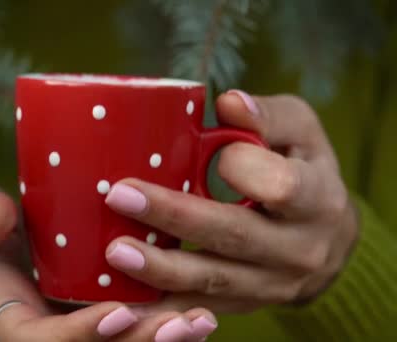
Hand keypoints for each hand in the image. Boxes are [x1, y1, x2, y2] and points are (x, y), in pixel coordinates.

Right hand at [0, 180, 217, 340]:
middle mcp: (47, 332)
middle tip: (181, 324)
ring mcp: (73, 328)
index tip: (118, 311)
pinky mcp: (96, 318)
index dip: (79, 335)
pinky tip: (200, 315)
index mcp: (11, 317)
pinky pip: (130, 332)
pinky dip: (163, 330)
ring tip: (201, 322)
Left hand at [103, 92, 358, 313]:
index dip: (242, 168)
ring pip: (213, 280)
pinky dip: (162, 306)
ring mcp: (272, 284)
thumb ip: (269, 116)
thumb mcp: (301, 134)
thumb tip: (228, 103)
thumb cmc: (305, 171)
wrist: (328, 240)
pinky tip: (126, 302)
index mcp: (317, 200)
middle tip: (120, 197)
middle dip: (173, 217)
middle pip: (232, 235)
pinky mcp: (246, 304)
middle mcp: (299, 250)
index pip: (281, 186)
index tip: (212, 153)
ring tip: (116, 251)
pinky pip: (200, 307)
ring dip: (160, 268)